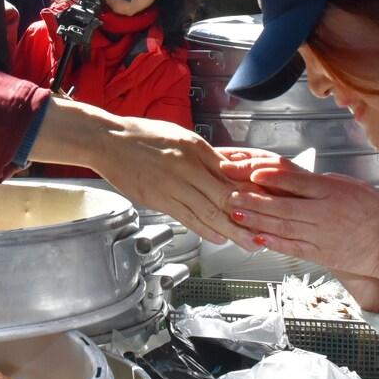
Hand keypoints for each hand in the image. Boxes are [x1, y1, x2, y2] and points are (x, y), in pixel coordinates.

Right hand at [31, 99, 264, 248]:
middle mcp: (186, 170)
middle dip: (247, 218)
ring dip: (230, 230)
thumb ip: (208, 155)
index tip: (269, 203)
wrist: (108, 141)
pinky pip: (186, 218)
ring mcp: (172, 187)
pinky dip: (204, 230)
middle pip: (224, 198)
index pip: (231, 175)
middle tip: (265, 233)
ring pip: (207, 213)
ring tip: (248, 243)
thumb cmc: (144, 135)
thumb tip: (234, 167)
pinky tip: (218, 238)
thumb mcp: (182, 136)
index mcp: (195, 150)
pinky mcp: (159, 200)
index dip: (252, 192)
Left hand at [219, 149, 378, 281]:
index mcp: (333, 192)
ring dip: (257, 220)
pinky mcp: (322, 254)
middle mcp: (325, 214)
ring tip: (237, 213)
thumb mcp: (349, 186)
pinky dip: (273, 243)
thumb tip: (289, 175)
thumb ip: (319, 182)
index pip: (298, 182)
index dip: (273, 178)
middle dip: (255, 201)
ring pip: (284, 227)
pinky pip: (293, 247)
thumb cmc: (371, 211)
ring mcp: (322, 236)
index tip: (252, 174)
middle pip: (284, 206)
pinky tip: (256, 237)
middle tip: (232, 195)